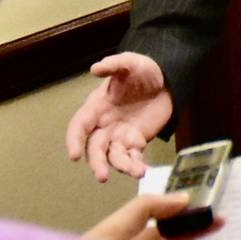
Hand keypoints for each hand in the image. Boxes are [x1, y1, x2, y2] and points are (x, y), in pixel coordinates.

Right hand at [64, 52, 173, 180]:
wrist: (167, 80)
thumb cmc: (143, 70)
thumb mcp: (130, 63)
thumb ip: (114, 65)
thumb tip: (95, 68)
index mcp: (97, 107)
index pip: (79, 126)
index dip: (74, 140)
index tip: (73, 155)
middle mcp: (104, 125)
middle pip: (95, 148)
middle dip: (97, 163)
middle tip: (102, 176)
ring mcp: (120, 135)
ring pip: (114, 156)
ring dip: (122, 167)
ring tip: (136, 172)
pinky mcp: (136, 141)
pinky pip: (133, 157)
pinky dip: (137, 165)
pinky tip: (144, 170)